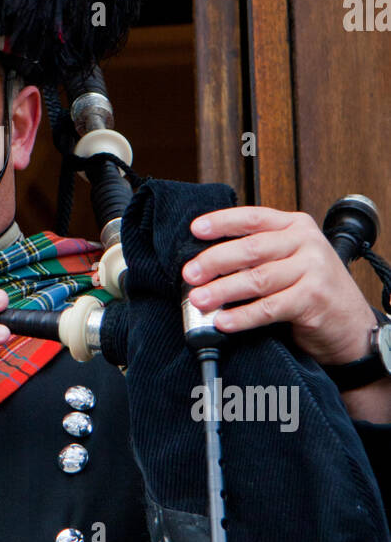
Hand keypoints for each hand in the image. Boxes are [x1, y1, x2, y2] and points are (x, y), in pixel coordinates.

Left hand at [178, 205, 375, 366]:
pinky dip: (242, 316)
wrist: (350, 324)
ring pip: (257, 279)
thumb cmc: (312, 289)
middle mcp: (306, 243)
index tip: (195, 230)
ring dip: (222, 291)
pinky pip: (268, 308)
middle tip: (190, 274)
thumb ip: (260, 252)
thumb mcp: (290, 259)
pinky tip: (223, 322)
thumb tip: (207, 260)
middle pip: (251, 249)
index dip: (221, 222)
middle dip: (214, 261)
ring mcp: (313, 270)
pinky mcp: (313, 299)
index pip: (252, 218)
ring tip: (199, 300)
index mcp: (296, 226)